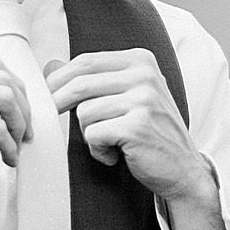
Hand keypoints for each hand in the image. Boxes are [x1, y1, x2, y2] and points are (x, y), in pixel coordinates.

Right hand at [0, 55, 31, 208]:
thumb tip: (13, 119)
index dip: (16, 89)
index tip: (22, 112)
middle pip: (4, 78)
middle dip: (23, 107)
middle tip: (25, 131)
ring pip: (5, 97)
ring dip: (19, 124)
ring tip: (17, 143)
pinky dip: (8, 144)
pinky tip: (6, 156)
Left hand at [44, 48, 209, 202]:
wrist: (183, 169)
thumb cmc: (151, 133)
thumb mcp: (127, 96)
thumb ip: (94, 79)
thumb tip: (50, 65)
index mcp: (141, 60)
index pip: (86, 61)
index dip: (59, 79)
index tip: (46, 95)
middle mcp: (144, 75)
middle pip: (80, 83)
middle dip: (58, 103)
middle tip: (52, 119)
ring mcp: (143, 100)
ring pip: (84, 112)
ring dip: (88, 133)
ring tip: (108, 142)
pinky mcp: (137, 126)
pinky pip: (93, 134)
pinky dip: (97, 150)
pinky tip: (114, 155)